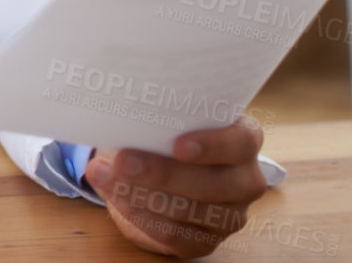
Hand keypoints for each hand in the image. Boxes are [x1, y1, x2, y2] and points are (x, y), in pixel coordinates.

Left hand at [82, 116, 268, 257]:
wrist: (158, 174)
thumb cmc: (167, 133)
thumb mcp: (169, 117)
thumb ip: (161, 113)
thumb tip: (122, 109)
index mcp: (243, 139)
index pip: (241, 141)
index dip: (213, 145)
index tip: (178, 145)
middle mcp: (245, 179)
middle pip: (214, 182)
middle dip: (163, 173)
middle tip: (123, 161)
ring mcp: (231, 215)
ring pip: (191, 211)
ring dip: (142, 194)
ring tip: (105, 176)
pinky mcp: (207, 241)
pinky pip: (176, 235)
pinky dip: (141, 216)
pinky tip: (117, 198)